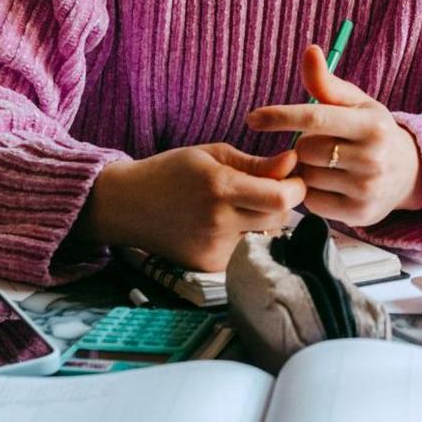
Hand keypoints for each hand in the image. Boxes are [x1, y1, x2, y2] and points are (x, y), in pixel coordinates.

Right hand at [78, 143, 302, 272]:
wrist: (126, 205)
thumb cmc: (171, 172)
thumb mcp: (212, 155)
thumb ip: (256, 163)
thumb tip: (293, 161)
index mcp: (219, 187)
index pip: (281, 198)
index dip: (296, 188)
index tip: (293, 179)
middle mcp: (218, 221)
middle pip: (279, 218)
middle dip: (283, 202)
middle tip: (270, 189)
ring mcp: (213, 248)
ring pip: (265, 235)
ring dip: (265, 221)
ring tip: (242, 206)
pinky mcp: (208, 266)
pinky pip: (245, 250)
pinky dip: (245, 237)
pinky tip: (224, 224)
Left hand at [246, 43, 421, 227]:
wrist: (407, 173)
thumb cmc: (371, 131)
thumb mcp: (355, 103)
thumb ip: (326, 82)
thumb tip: (310, 50)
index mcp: (373, 125)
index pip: (316, 118)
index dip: (280, 116)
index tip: (252, 118)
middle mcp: (373, 158)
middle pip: (306, 150)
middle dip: (302, 145)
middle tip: (318, 143)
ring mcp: (367, 189)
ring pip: (307, 177)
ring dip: (306, 169)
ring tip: (327, 164)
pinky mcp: (359, 215)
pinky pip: (313, 203)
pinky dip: (312, 192)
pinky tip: (328, 183)